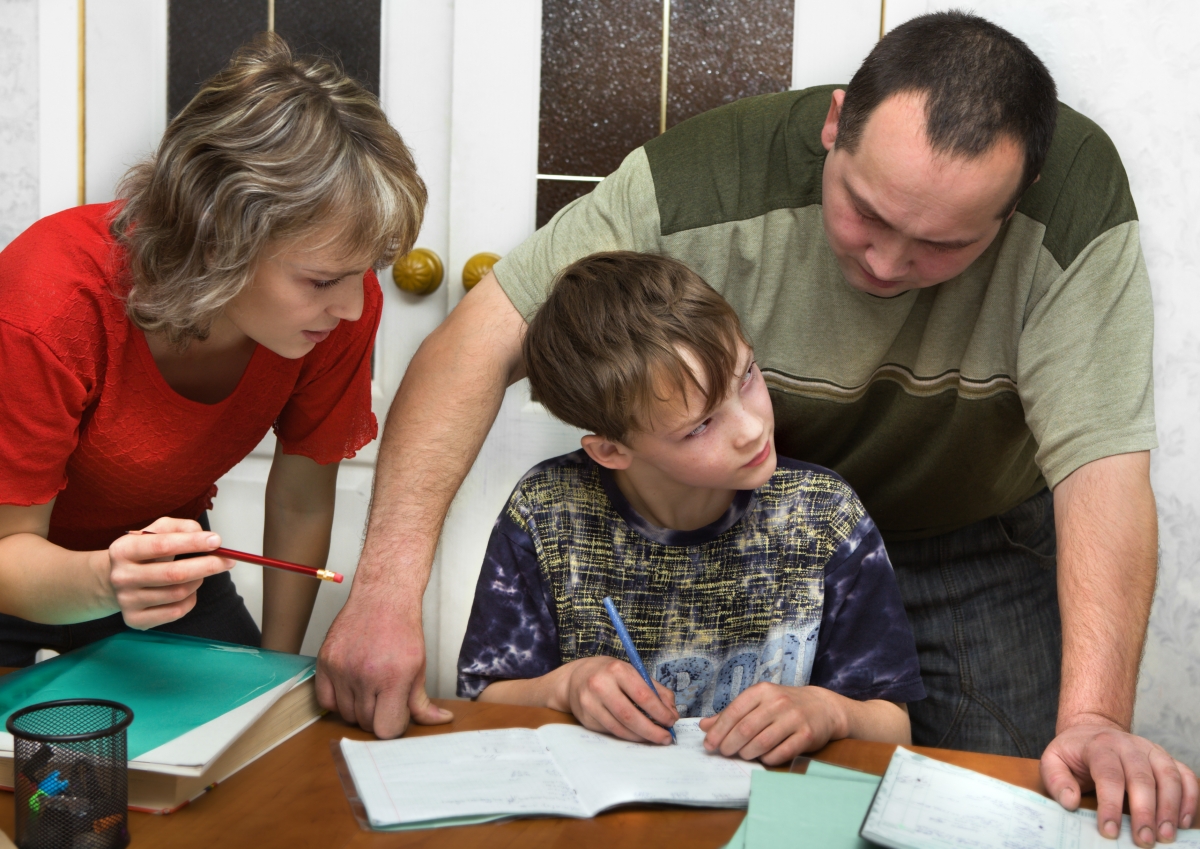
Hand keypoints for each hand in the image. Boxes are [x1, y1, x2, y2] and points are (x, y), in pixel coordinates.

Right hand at [107, 518, 232, 628]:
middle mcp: (121, 576)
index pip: (162, 545)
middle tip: (228, 560)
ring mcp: (126, 601)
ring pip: (178, 593)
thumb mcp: (157, 531)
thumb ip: (181, 527)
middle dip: (207, 565)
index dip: (192, 543)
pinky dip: (190, 599)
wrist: (115, 580)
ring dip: (198, 581)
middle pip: (174, 574)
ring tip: (199, 573)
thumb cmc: (145, 552)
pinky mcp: (135, 620)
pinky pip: (176, 611)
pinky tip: (187, 590)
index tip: (217, 540)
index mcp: (123, 550)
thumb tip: (206, 537)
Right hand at [316, 587, 451, 737]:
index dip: (393, 726)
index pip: (386, 729)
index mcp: (393, 677)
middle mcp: (365, 675)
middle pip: (366, 723)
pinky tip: (351, 688)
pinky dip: (337, 701)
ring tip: (370, 688)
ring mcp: (342, 669)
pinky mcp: (325, 662)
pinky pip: (325, 701)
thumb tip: (439, 721)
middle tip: (385, 698)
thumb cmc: (402, 629)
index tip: (396, 715)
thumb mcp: (419, 666)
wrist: (382, 598)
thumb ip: (422, 701)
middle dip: (378, 716)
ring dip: (358, 709)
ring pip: (346, 714)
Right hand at [558, 657, 677, 744]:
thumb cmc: (610, 674)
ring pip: (620, 728)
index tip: (671, 721)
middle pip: (630, 716)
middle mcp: (600, 685)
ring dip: (641, 736)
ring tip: (654, 738)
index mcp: (617, 670)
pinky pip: (611, 732)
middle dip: (652, 730)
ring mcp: (590, 703)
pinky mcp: (585, 718)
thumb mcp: (633, 672)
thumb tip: (672, 712)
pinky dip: (627, 736)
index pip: (643, 695)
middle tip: (666, 738)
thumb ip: (656, 690)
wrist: (576, 678)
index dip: (660, 712)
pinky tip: (637, 734)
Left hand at [699, 683, 844, 765]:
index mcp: (762, 691)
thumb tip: (704, 726)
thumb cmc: (784, 705)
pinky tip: (763, 758)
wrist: (823, 707)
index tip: (709, 744)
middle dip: (730, 744)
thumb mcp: (758, 702)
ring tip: (743, 754)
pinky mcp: (807, 735)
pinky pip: (781, 752)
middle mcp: (778, 702)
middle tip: (724, 752)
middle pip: (746, 729)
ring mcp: (794, 718)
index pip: (734, 711)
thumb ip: (732, 714)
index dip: (719, 730)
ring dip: (748, 753)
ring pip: (762, 742)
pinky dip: (768, 758)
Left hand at [1041, 721, 1198, 846]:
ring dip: (1170, 809)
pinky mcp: (1166, 759)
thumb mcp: (1053, 761)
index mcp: (1100, 745)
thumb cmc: (1074, 753)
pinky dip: (1190, 798)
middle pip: (1142, 778)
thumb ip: (1057, 780)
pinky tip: (1183, 822)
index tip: (1110, 831)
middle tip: (1143, 840)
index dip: (1111, 805)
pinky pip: (1186, 776)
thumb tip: (1070, 801)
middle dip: (1144, 812)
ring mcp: (1151, 750)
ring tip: (1166, 836)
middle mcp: (1129, 745)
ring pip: (1169, 777)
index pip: (1108, 775)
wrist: (1092, 731)